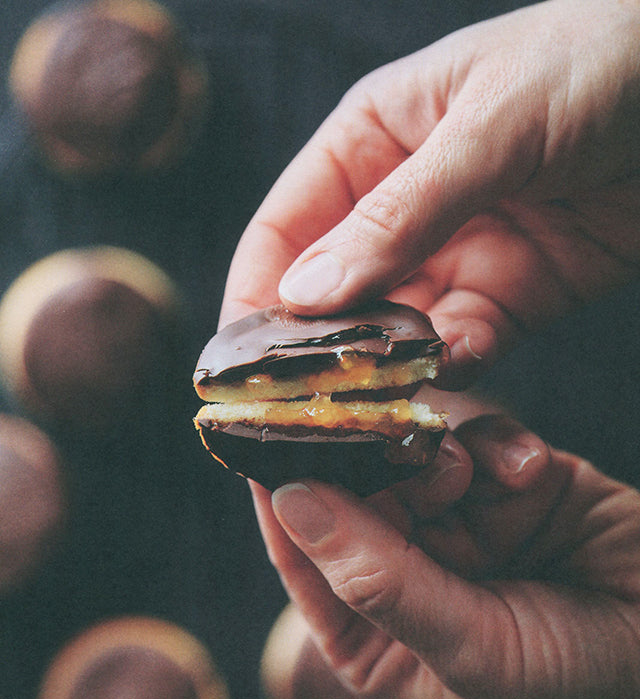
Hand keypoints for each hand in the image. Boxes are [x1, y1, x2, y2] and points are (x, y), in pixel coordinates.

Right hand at [221, 0, 639, 386]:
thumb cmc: (595, 62)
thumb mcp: (487, 126)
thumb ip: (397, 213)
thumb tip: (303, 293)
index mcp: (369, 145)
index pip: (283, 230)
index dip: (254, 296)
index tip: (239, 363)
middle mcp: (399, 208)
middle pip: (333, 295)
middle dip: (316, 350)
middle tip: (304, 404)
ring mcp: (453, 256)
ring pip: (393, 331)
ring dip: (386, 367)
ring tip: (378, 397)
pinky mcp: (507, 297)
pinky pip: (463, 345)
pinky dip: (453, 365)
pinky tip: (453, 370)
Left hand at [254, 415, 639, 698]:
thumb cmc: (577, 690)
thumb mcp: (470, 648)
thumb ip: (381, 577)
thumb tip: (291, 503)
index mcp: (374, 631)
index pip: (305, 556)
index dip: (280, 497)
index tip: (258, 435)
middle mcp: (408, 570)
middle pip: (358, 494)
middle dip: (371, 462)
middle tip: (383, 431)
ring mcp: (462, 523)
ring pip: (416, 457)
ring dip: (440, 456)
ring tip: (471, 474)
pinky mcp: (512, 485)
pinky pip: (482, 440)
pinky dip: (502, 449)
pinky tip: (530, 474)